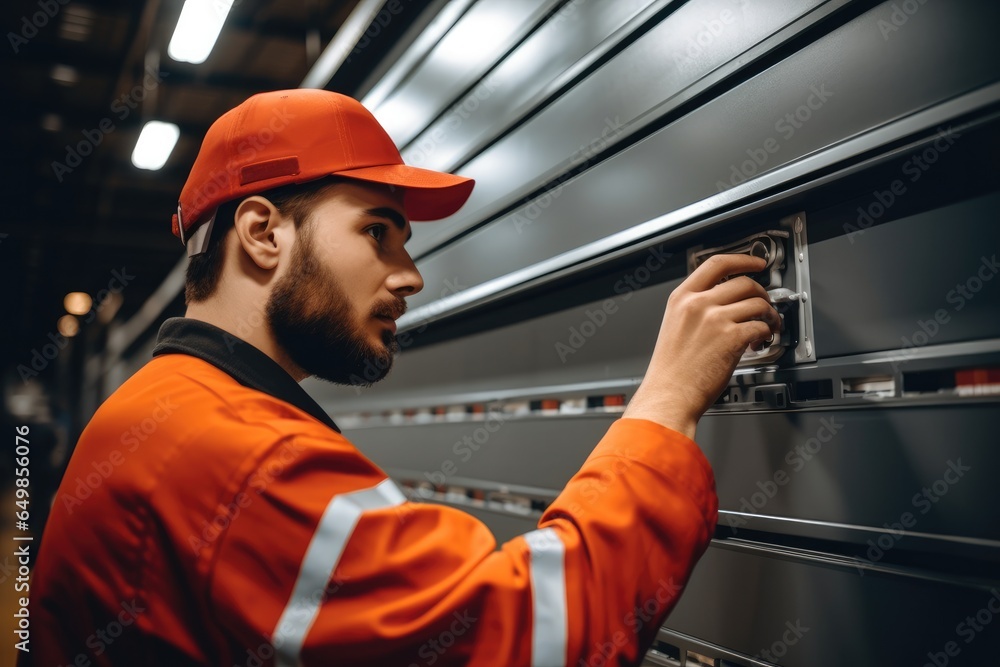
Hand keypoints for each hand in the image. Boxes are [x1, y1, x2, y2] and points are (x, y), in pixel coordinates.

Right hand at [622, 254, 780, 438]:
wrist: (669, 395)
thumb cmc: (671, 370)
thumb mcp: (675, 326)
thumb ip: (696, 309)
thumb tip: (726, 303)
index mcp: (682, 298)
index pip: (717, 263)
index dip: (743, 259)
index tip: (756, 262)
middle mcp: (699, 304)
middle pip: (744, 282)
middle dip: (762, 293)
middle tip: (765, 304)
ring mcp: (715, 320)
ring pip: (757, 303)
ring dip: (769, 314)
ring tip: (768, 326)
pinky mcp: (732, 338)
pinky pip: (762, 325)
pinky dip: (767, 332)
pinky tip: (761, 340)